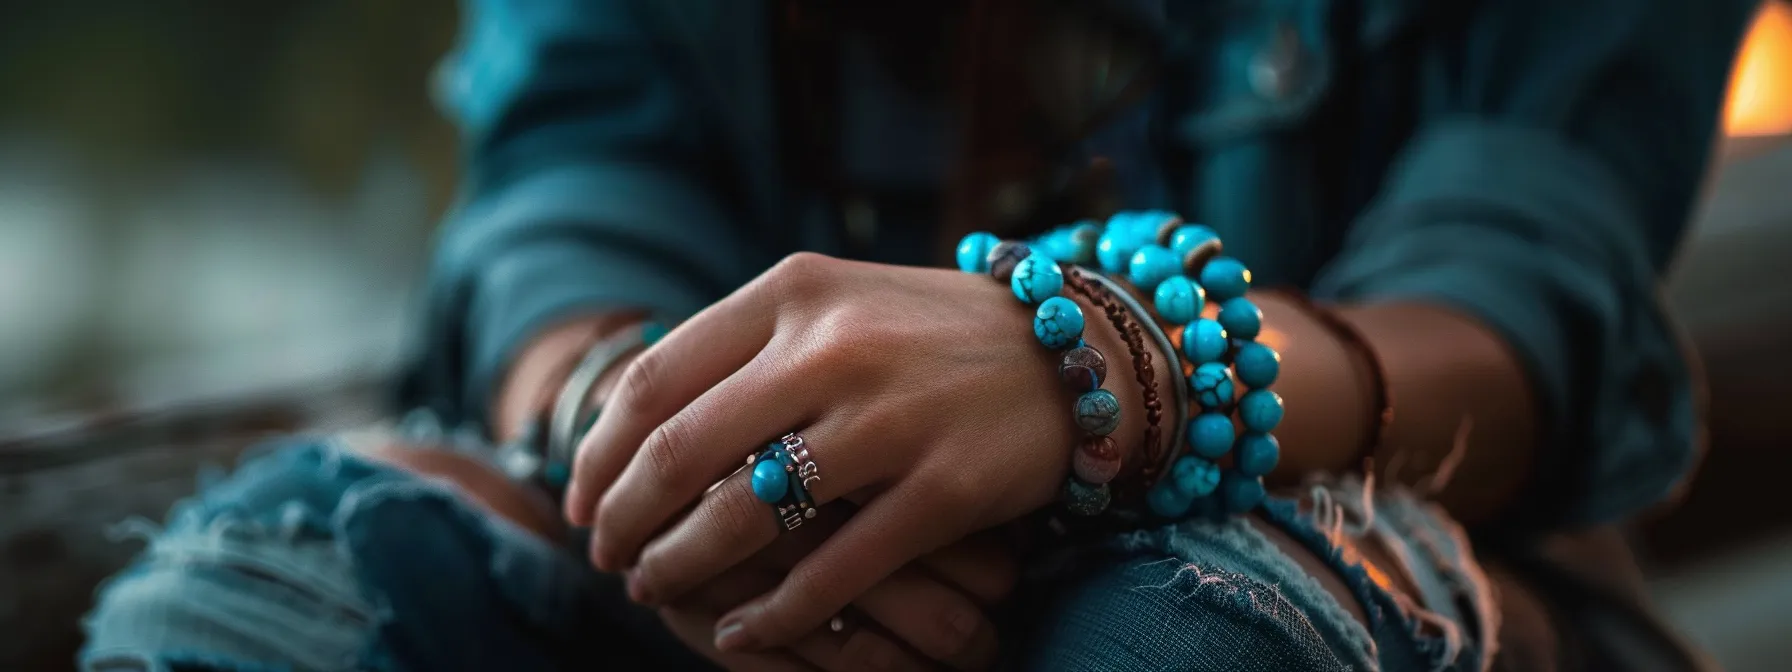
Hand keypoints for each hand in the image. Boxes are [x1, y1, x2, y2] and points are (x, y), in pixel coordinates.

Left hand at [565, 253, 1166, 650]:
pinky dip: (775, 613)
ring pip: (745, 516)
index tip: (580, 497)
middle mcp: (836, 346)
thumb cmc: (926, 335)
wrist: (1069, 349)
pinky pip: (834, 570)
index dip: (599, 452)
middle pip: (681, 450)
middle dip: (623, 518)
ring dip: (681, 566)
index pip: (655, 379)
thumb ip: (743, 346)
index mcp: (794, 293)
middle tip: (604, 556)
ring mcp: (894, 418)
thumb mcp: (833, 306)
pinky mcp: (945, 487)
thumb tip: (633, 416)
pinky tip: (739, 631)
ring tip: (653, 590)